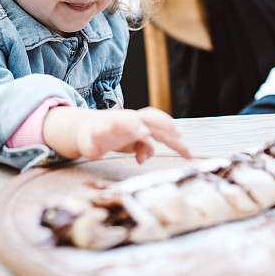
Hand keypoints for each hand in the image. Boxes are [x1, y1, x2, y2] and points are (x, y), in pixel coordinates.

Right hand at [42, 106, 191, 162]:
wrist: (85, 130)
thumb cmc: (115, 135)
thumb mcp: (134, 144)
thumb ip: (144, 149)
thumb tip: (143, 158)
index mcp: (141, 123)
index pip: (162, 126)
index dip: (175, 136)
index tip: (188, 152)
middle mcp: (129, 120)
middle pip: (149, 116)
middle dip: (163, 123)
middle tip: (177, 134)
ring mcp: (112, 123)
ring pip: (124, 120)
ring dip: (134, 125)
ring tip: (143, 133)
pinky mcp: (94, 132)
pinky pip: (98, 130)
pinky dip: (100, 131)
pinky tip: (103, 132)